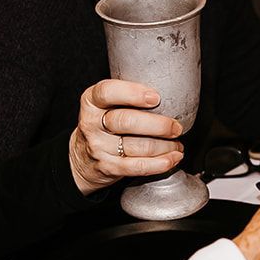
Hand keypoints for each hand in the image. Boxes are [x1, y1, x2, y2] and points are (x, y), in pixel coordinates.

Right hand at [69, 79, 183, 194]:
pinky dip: (159, 163)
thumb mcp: (107, 104)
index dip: (133, 93)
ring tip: (177, 143)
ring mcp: (98, 147)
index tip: (156, 97)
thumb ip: (129, 96)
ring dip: (164, 146)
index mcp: (92, 101)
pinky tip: (173, 158)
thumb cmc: (104, 124)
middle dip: (158, 125)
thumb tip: (171, 92)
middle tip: (176, 127)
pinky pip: (137, 166)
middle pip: (126, 121)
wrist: (81, 158)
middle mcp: (91, 123)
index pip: (107, 92)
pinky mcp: (107, 167)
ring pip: (136, 146)